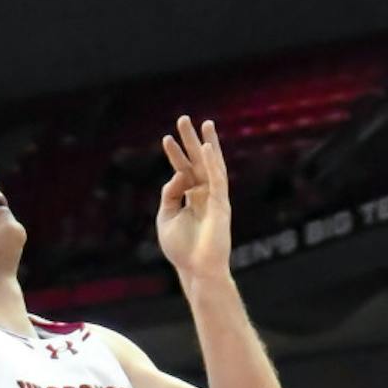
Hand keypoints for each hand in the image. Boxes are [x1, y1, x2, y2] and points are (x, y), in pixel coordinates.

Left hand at [156, 116, 231, 289]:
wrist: (196, 269)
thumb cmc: (182, 249)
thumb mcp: (166, 217)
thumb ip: (169, 194)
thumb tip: (177, 174)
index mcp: (192, 198)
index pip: (184, 170)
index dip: (175, 154)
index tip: (166, 138)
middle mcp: (204, 194)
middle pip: (198, 161)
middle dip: (191, 140)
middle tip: (184, 118)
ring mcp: (214, 198)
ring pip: (212, 165)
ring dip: (208, 144)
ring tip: (204, 124)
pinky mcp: (221, 205)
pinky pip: (218, 180)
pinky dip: (213, 163)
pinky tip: (208, 148)